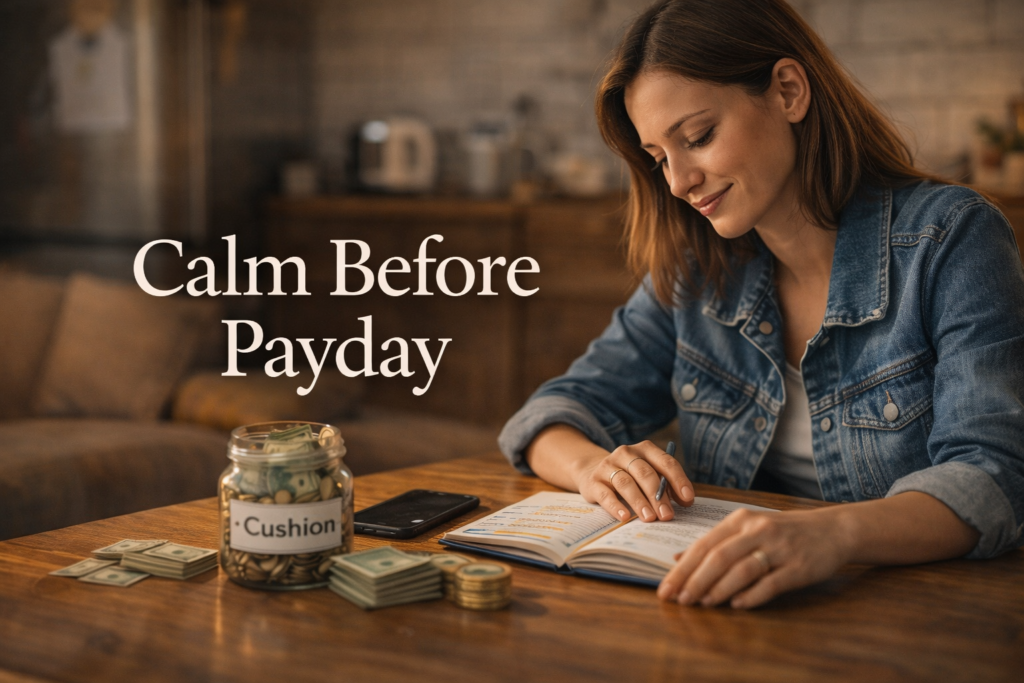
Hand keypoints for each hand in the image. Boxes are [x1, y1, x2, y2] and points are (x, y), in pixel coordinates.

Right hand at [574, 440, 694, 521]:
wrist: (593, 472)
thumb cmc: (631, 477)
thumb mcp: (650, 477)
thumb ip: (668, 487)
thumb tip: (686, 502)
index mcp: (645, 449)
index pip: (665, 461)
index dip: (678, 480)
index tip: (688, 499)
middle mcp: (626, 453)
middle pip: (645, 473)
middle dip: (658, 496)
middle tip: (667, 515)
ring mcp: (608, 466)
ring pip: (626, 483)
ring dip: (640, 502)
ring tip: (650, 518)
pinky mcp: (594, 481)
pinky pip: (605, 494)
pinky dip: (615, 506)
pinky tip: (625, 516)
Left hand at [657, 506, 851, 608]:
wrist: (833, 530)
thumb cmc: (783, 532)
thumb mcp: (748, 529)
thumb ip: (716, 543)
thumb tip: (679, 558)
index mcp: (741, 520)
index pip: (704, 545)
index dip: (683, 568)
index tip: (666, 588)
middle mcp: (758, 530)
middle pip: (719, 557)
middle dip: (695, 580)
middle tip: (680, 600)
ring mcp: (780, 548)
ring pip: (742, 569)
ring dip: (720, 589)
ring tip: (703, 603)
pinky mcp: (799, 566)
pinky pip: (771, 583)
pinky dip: (752, 595)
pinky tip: (737, 605)